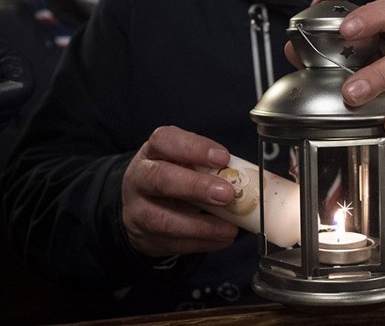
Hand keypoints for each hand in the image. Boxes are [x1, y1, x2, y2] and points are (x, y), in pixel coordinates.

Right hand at [121, 126, 238, 257]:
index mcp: (153, 151)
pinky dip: (202, 243)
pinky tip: (222, 238)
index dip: (194, 148)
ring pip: (163, 220)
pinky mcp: (144, 237)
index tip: (223, 157)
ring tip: (230, 228)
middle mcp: (140, 177)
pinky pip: (172, 243)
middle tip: (227, 194)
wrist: (145, 205)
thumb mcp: (187, 162)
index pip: (165, 140)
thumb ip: (210, 166)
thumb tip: (246, 178)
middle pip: (160, 179)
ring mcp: (138, 210)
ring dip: (202, 226)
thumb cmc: (176, 176)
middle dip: (196, 187)